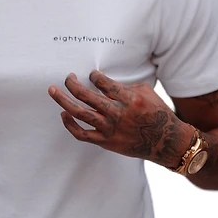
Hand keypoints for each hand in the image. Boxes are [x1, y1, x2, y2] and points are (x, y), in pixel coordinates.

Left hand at [48, 70, 192, 167]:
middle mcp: (118, 114)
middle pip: (86, 96)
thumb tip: (102, 80)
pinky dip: (69, 125)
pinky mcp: (106, 141)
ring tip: (53, 90)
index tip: (93, 75)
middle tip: (67, 77)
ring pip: (79, 113)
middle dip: (72, 84)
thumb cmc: (156, 113)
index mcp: (129, 99)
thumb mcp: (146, 92)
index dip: (94, 76)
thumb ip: (123, 86)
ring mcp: (110, 129)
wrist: (165, 141)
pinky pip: (82, 134)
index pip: (103, 83)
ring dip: (63, 100)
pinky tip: (63, 114)